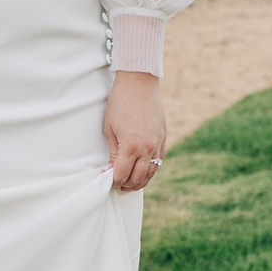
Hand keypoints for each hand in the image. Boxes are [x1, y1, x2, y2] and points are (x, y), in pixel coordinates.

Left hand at [104, 71, 165, 192]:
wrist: (139, 83)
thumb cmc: (120, 103)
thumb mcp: (110, 128)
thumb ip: (112, 152)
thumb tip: (111, 169)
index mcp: (130, 146)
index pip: (122, 174)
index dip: (114, 180)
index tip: (108, 181)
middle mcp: (147, 148)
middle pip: (138, 177)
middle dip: (127, 185)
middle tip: (119, 187)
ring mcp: (157, 144)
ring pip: (151, 172)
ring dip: (141, 181)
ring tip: (131, 184)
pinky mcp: (163, 138)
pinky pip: (158, 160)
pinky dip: (151, 169)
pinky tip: (143, 171)